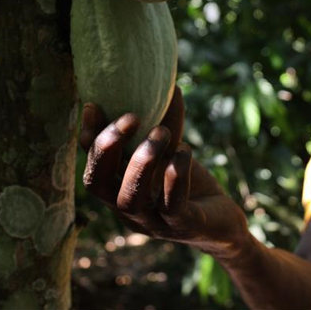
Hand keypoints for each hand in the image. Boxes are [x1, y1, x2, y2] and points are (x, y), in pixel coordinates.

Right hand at [80, 86, 249, 257]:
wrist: (222, 220)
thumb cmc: (188, 180)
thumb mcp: (170, 149)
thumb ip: (162, 122)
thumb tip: (167, 83)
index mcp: (118, 189)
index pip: (91, 166)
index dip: (88, 139)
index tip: (94, 105)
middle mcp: (128, 209)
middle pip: (96, 185)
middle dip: (107, 148)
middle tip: (131, 116)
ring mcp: (153, 222)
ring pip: (130, 199)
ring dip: (143, 160)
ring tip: (163, 132)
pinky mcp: (183, 226)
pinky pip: (172, 207)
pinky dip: (175, 177)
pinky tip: (185, 152)